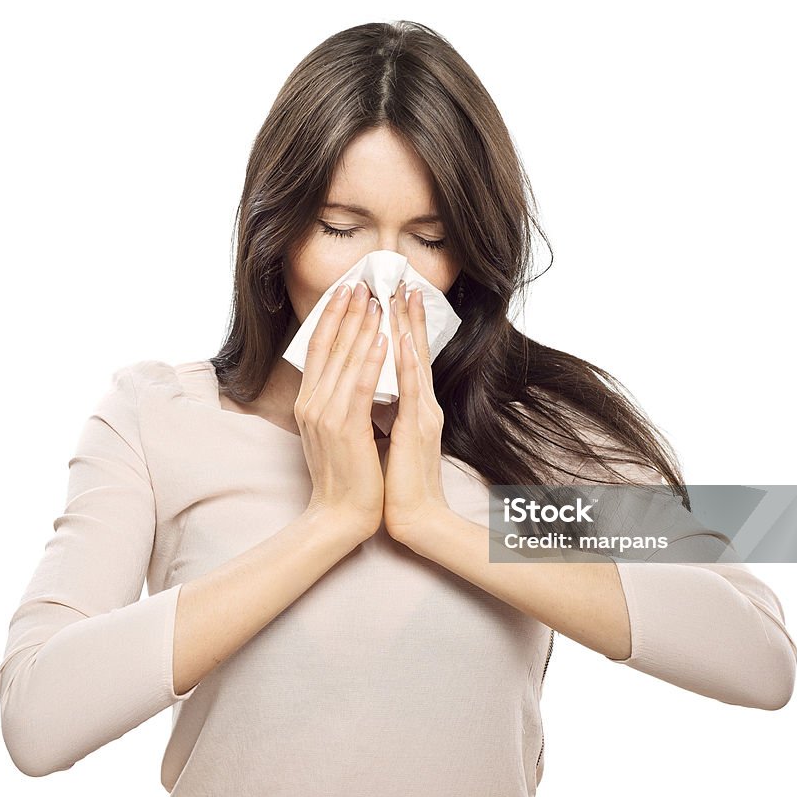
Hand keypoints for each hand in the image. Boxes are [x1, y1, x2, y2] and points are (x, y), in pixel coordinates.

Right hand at [295, 281, 388, 546]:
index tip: (345, 291)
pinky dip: (371, 360)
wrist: (341, 515)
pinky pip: (359, 386)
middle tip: (362, 282)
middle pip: (329, 346)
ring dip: (362, 327)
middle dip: (347, 312)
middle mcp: (312, 404)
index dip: (331, 317)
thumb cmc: (346, 476)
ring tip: (376, 300)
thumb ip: (337, 402)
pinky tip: (384, 339)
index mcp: (309, 403)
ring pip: (344, 360)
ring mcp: (325, 415)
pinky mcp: (345, 428)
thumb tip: (349, 374)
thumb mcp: (335, 431)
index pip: (318, 349)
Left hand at [383, 282, 450, 541]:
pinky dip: (408, 361)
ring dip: (409, 326)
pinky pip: (411, 387)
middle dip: (407, 315)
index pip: (407, 357)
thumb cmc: (398, 482)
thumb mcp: (390, 438)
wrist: (414, 516)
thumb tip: (373, 392)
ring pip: (414, 361)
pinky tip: (402, 338)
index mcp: (414, 406)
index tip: (394, 297)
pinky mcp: (418, 427)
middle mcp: (422, 404)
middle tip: (402, 281)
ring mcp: (423, 414)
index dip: (402, 326)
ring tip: (403, 295)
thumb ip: (388, 411)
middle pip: (414, 351)